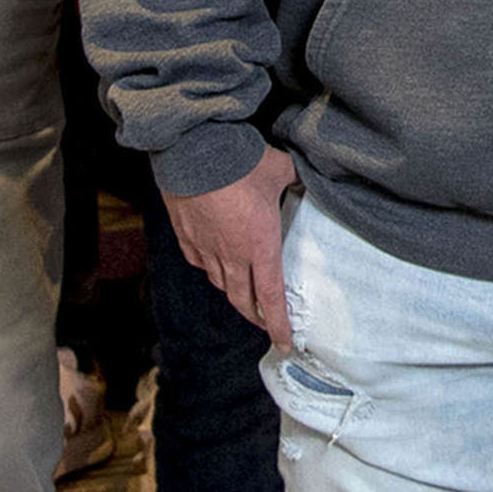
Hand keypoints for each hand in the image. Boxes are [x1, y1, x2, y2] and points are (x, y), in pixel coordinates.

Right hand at [168, 149, 300, 347]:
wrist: (193, 150)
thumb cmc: (240, 160)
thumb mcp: (281, 168)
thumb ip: (296, 178)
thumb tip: (306, 176)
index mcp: (261, 245)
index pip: (272, 296)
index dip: (278, 323)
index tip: (285, 341)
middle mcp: (233, 255)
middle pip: (243, 300)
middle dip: (255, 317)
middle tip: (264, 323)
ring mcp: (206, 248)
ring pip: (221, 284)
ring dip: (234, 294)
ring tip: (243, 295)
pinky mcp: (186, 236)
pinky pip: (200, 263)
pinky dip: (210, 271)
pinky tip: (214, 267)